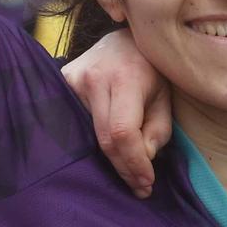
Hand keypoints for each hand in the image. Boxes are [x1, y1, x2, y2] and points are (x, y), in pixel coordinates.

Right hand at [60, 28, 170, 196]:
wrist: (122, 38)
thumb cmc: (150, 68)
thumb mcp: (165, 96)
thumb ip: (158, 129)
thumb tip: (143, 158)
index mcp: (124, 78)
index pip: (123, 132)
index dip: (134, 163)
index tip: (147, 182)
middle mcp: (93, 78)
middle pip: (105, 139)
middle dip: (125, 168)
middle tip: (140, 188)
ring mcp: (72, 80)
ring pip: (90, 135)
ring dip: (111, 160)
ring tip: (130, 176)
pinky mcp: (62, 84)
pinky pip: (78, 124)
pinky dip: (94, 144)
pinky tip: (108, 157)